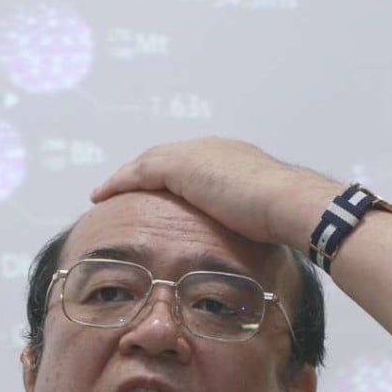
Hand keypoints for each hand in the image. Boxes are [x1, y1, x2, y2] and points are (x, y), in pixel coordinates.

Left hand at [90, 137, 340, 247]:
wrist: (288, 203)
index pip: (193, 164)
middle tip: (123, 187)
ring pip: (148, 162)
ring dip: (126, 176)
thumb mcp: (265, 218)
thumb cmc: (287, 218)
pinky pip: (139, 172)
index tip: (160, 193)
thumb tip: (253, 242)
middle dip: (144, 171)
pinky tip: (103, 195)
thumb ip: (251, 223)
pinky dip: (120, 182)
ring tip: (105, 192)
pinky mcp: (180, 165)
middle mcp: (213, 149)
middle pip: (166, 158)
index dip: (172, 177)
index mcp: (234, 158)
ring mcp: (196, 154)